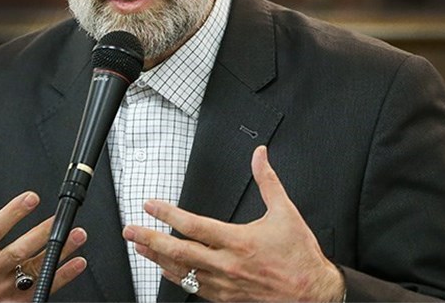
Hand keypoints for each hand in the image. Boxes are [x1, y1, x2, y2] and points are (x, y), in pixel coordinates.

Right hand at [0, 164, 86, 301]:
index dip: (13, 213)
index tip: (31, 198)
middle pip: (19, 251)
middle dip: (42, 233)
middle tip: (61, 218)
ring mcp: (2, 288)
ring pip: (35, 269)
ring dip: (59, 253)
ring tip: (78, 235)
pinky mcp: (14, 302)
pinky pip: (42, 289)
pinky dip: (62, 276)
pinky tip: (77, 262)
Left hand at [122, 146, 343, 301]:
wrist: (313, 294)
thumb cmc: (300, 256)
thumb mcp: (286, 212)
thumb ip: (268, 181)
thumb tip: (260, 155)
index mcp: (239, 242)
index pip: (194, 226)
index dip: (168, 215)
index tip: (150, 205)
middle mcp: (227, 265)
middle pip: (179, 252)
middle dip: (150, 239)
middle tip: (130, 230)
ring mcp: (225, 285)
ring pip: (182, 273)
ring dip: (157, 259)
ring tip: (140, 247)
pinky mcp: (227, 298)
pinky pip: (194, 288)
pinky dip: (177, 277)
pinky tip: (167, 270)